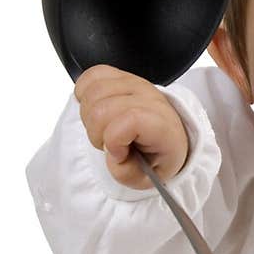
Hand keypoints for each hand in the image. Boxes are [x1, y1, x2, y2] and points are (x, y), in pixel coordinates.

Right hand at [74, 64, 189, 188]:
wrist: (168, 134)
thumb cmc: (157, 154)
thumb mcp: (147, 178)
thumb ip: (127, 173)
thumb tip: (112, 154)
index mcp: (162, 125)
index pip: (130, 119)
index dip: (114, 140)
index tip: (119, 153)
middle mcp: (149, 98)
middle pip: (102, 109)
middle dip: (97, 133)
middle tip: (109, 143)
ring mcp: (134, 83)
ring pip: (93, 92)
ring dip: (89, 116)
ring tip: (103, 128)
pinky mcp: (119, 75)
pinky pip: (91, 75)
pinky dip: (85, 94)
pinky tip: (95, 109)